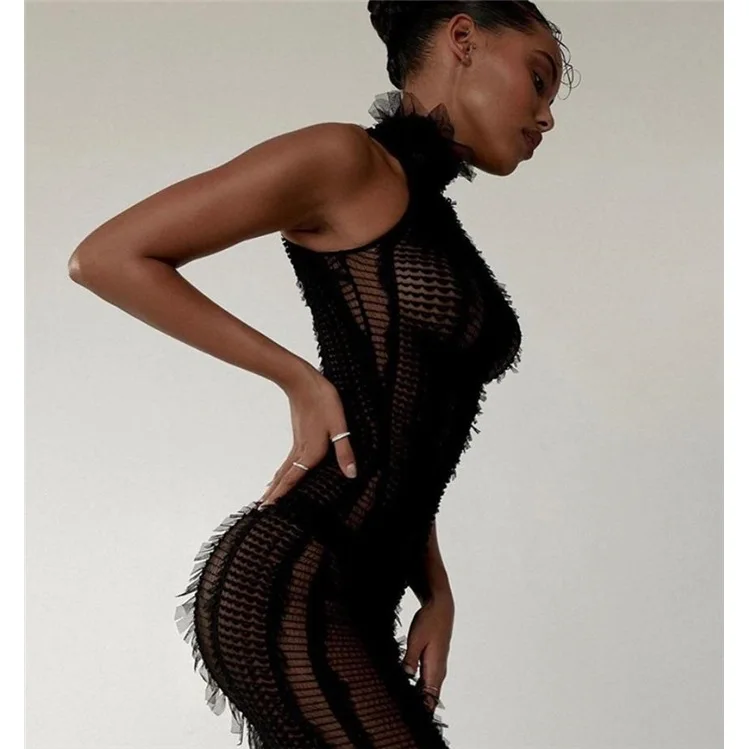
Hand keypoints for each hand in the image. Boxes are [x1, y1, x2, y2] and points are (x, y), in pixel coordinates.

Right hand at [258, 366, 356, 508]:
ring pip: (285, 470)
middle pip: (285, 478)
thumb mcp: (339, 426)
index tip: (267, 510)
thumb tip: (351, 475)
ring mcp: (298, 443)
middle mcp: (302, 451)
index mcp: (312, 452)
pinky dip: (281, 472)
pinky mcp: (299, 436)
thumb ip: (344, 451)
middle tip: (260, 510)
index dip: (282, 495)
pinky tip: (280, 473)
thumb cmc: (323, 401)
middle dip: (274, 495)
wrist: (302, 380)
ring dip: (276, 484)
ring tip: (266, 497)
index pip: (294, 479)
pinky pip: (288, 461)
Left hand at [401, 591, 454, 712]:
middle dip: (417, 706)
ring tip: (402, 703)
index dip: (420, 710)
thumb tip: (406, 677)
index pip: (430, 699)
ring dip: (417, 697)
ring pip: (428, 689)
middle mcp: (438, 671)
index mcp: (435, 669)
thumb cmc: (429, 621)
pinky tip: (407, 687)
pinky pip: (427, 680)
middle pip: (429, 697)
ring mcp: (437, 667)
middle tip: (400, 711)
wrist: (441, 607)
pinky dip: (419, 687)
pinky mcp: (434, 661)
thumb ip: (410, 659)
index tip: (407, 715)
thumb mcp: (416, 639)